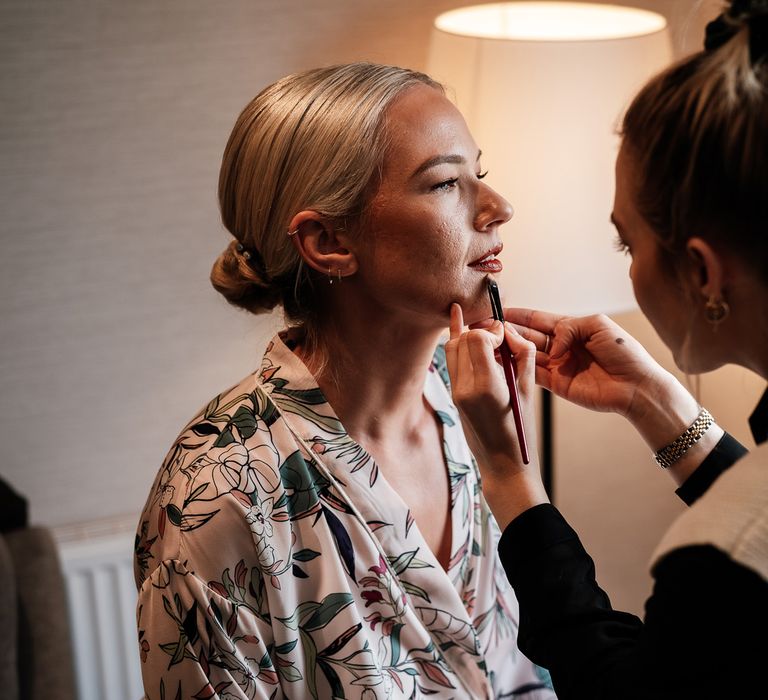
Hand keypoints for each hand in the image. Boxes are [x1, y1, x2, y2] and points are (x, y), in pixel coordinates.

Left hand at [446, 304, 547, 528]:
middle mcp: (465, 388)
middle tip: (497, 333)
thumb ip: (523, 355)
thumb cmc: (520, 431)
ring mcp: (456, 393)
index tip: (505, 335)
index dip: (491, 331)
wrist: (502, 465)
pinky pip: (453, 363)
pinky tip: (457, 323)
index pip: (476, 339)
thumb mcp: (528, 391)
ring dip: (467, 335)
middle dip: (479, 330)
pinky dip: (459, 346)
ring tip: (486, 333)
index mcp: (485, 387)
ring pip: (452, 348)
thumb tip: (510, 331)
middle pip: (462, 340)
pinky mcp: (454, 396)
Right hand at [502, 308, 675, 419]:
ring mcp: (558, 365)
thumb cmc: (624, 353)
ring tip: (494, 342)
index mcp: (571, 329)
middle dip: (510, 331)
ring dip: (511, 348)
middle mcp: (561, 346)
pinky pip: (534, 374)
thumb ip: (568, 328)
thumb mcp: (597, 325)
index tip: (501, 311)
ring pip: (528, 354)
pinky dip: (520, 368)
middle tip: (490, 327)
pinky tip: (506, 361)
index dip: (520, 315)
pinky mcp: (558, 384)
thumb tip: (551, 345)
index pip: (538, 320)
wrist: (636, 386)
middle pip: (529, 336)